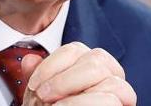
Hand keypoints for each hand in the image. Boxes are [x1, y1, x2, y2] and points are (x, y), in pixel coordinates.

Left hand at [21, 42, 135, 105]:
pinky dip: (85, 102)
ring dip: (75, 90)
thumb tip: (29, 60)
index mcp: (91, 63)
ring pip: (107, 77)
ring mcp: (120, 93)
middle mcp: (111, 74)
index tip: (34, 84)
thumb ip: (38, 76)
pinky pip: (111, 99)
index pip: (75, 49)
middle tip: (43, 95)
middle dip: (63, 78)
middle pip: (96, 59)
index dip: (51, 64)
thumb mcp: (44, 94)